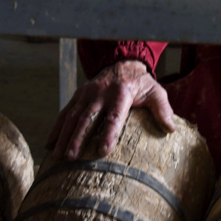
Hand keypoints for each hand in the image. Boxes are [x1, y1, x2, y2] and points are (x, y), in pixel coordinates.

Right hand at [46, 60, 174, 159]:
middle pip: (87, 118)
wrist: (122, 63)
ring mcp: (87, 94)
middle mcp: (101, 93)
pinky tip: (49, 144)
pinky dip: (56, 128)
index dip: (108, 133)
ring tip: (58, 155)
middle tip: (71, 157)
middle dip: (78, 138)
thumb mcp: (155, 91)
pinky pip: (65, 112)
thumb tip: (171, 128)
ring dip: (64, 136)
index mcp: (121, 93)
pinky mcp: (78, 95)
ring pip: (72, 116)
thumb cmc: (140, 83)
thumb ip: (162, 108)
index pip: (114, 116)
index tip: (102, 150)